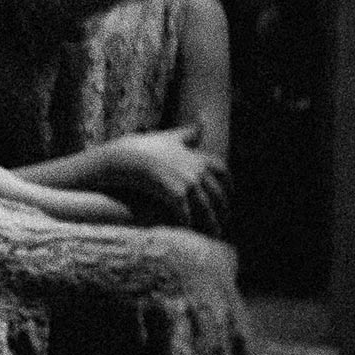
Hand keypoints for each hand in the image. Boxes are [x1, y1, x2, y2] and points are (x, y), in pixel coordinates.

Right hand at [101, 127, 230, 233]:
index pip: (223, 171)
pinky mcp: (175, 194)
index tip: (230, 193)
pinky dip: (189, 222)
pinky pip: (187, 213)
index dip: (228, 184)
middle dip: (223, 207)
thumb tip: (203, 121)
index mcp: (198, 157)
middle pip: (217, 192)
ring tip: (216, 233)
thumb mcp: (170, 136)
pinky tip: (189, 230)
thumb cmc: (145, 146)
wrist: (124, 157)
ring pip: (205, 206)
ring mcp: (187, 183)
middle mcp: (197, 170)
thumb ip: (188, 132)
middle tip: (225, 219)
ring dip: (212, 221)